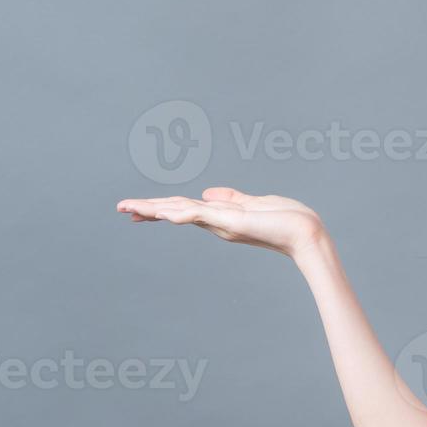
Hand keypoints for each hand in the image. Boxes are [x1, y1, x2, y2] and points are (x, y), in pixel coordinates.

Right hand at [115, 187, 326, 259]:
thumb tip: (207, 192)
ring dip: (154, 209)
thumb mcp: (254, 202)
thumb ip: (230, 198)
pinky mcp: (231, 222)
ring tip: (129, 208)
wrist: (306, 234)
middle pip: (175, 211)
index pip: (183, 209)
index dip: (160, 207)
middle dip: (147, 209)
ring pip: (181, 213)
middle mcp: (217, 223)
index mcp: (220, 217)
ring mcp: (222, 224)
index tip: (137, 209)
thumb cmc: (286, 220)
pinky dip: (180, 212)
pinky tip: (161, 212)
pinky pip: (200, 215)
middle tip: (120, 208)